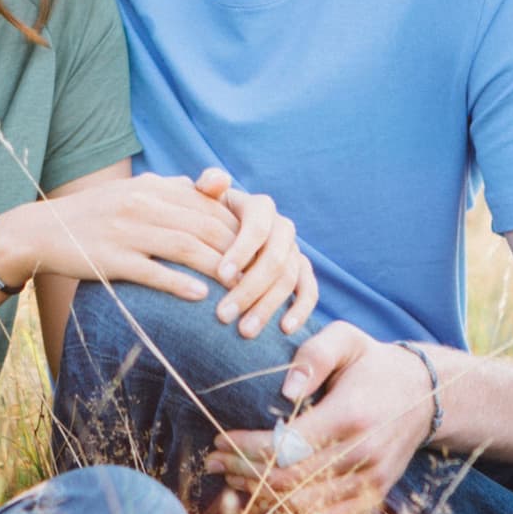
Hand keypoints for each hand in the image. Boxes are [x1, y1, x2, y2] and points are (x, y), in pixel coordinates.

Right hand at [0, 173, 239, 300]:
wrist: (43, 230)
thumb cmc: (96, 213)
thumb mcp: (134, 190)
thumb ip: (174, 188)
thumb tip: (213, 187)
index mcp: (152, 187)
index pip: (208, 207)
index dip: (238, 229)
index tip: (260, 250)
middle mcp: (142, 205)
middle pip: (203, 227)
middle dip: (237, 251)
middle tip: (261, 274)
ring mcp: (125, 232)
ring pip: (184, 248)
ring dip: (217, 269)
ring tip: (240, 288)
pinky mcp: (109, 259)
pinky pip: (151, 272)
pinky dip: (178, 284)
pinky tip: (200, 297)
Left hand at [193, 168, 318, 337]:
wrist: (220, 235)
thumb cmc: (205, 218)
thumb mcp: (202, 200)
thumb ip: (207, 187)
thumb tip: (213, 182)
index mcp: (260, 206)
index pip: (257, 227)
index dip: (242, 250)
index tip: (221, 276)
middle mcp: (282, 227)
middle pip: (274, 259)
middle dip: (249, 289)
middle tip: (224, 315)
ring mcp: (294, 250)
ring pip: (288, 279)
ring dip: (267, 307)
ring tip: (244, 331)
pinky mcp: (302, 272)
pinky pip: (309, 291)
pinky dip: (301, 310)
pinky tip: (284, 330)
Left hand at [204, 322, 434, 513]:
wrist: (426, 394)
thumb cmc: (374, 363)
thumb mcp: (347, 339)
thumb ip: (314, 354)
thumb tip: (285, 391)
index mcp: (351, 415)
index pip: (286, 445)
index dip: (246, 447)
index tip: (219, 438)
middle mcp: (364, 453)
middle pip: (289, 479)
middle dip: (244, 472)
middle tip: (214, 460)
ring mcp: (371, 480)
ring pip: (302, 504)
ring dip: (260, 494)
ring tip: (232, 477)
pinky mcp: (374, 495)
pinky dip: (288, 511)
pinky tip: (263, 494)